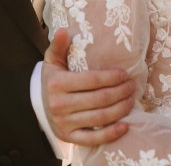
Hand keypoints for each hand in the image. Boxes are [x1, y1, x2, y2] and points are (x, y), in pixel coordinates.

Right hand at [41, 28, 134, 145]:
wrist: (38, 105)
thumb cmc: (52, 79)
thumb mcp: (52, 61)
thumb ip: (58, 45)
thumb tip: (64, 30)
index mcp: (57, 84)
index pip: (91, 80)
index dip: (111, 78)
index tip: (125, 74)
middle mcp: (59, 105)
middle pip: (98, 100)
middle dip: (120, 92)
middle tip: (132, 86)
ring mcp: (64, 124)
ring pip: (99, 118)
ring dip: (120, 110)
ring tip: (131, 100)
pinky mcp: (69, 138)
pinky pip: (93, 139)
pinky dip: (110, 134)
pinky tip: (125, 126)